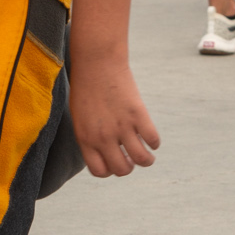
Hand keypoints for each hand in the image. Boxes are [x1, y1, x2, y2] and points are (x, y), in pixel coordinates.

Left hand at [68, 55, 158, 176]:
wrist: (96, 63)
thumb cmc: (86, 88)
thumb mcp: (80, 117)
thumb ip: (90, 137)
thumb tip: (104, 153)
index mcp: (85, 139)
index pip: (100, 171)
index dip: (109, 170)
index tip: (114, 161)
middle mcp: (103, 137)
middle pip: (122, 169)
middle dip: (129, 167)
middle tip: (131, 157)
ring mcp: (121, 127)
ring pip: (142, 160)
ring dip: (147, 160)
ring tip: (147, 154)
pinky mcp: (138, 115)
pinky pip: (153, 140)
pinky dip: (155, 143)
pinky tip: (151, 138)